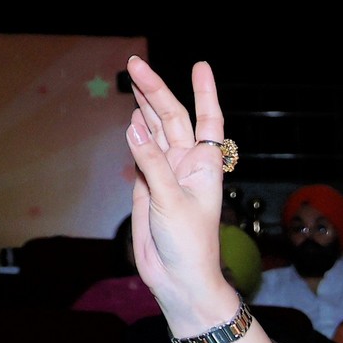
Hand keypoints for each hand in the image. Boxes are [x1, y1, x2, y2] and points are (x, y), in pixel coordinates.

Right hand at [122, 57, 236, 330]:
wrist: (179, 278)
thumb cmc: (190, 243)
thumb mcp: (171, 201)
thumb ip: (152, 164)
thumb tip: (135, 127)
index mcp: (203, 164)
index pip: (208, 119)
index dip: (205, 92)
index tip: (200, 65)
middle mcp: (187, 164)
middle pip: (173, 118)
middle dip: (156, 90)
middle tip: (135, 64)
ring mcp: (167, 174)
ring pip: (156, 132)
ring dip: (146, 106)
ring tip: (135, 79)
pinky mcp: (148, 187)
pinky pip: (142, 154)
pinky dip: (137, 135)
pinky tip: (134, 119)